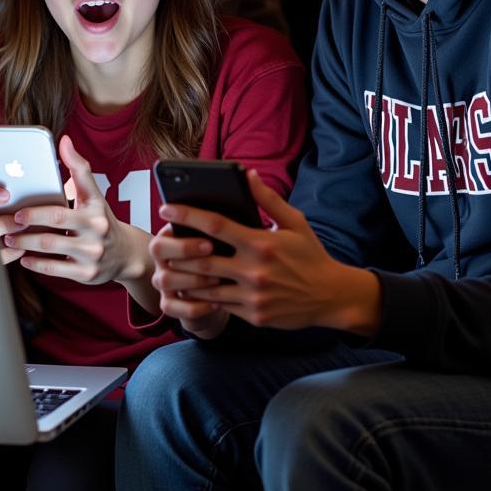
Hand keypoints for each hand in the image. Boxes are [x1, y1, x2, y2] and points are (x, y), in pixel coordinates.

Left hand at [6, 136, 154, 300]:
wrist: (124, 253)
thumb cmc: (101, 219)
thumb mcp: (93, 194)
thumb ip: (78, 168)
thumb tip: (64, 141)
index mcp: (94, 209)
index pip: (62, 207)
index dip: (37, 210)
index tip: (18, 209)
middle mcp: (95, 232)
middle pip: (53, 227)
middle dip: (26, 226)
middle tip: (9, 223)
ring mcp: (91, 254)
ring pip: (50, 248)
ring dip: (26, 244)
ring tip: (10, 238)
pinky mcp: (86, 274)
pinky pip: (55, 269)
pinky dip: (36, 264)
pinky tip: (24, 258)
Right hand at [147, 226, 229, 339]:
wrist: (218, 287)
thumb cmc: (218, 253)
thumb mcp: (217, 237)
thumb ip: (215, 228)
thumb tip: (229, 218)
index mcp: (167, 237)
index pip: (164, 237)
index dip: (184, 241)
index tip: (210, 242)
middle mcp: (160, 258)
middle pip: (158, 252)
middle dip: (186, 252)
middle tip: (215, 255)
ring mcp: (162, 282)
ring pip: (165, 279)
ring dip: (193, 279)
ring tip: (219, 279)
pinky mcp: (169, 303)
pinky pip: (173, 308)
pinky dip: (196, 307)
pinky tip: (217, 303)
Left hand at [157, 172, 381, 334]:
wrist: (332, 297)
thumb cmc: (311, 255)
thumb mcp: (295, 222)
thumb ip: (268, 199)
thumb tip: (247, 174)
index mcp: (260, 243)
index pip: (215, 225)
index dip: (187, 215)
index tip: (166, 207)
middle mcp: (254, 271)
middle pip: (201, 260)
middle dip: (176, 250)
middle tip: (158, 241)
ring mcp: (252, 296)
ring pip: (205, 287)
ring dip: (182, 277)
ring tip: (166, 265)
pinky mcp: (253, 316)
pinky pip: (219, 306)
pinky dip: (200, 297)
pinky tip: (188, 289)